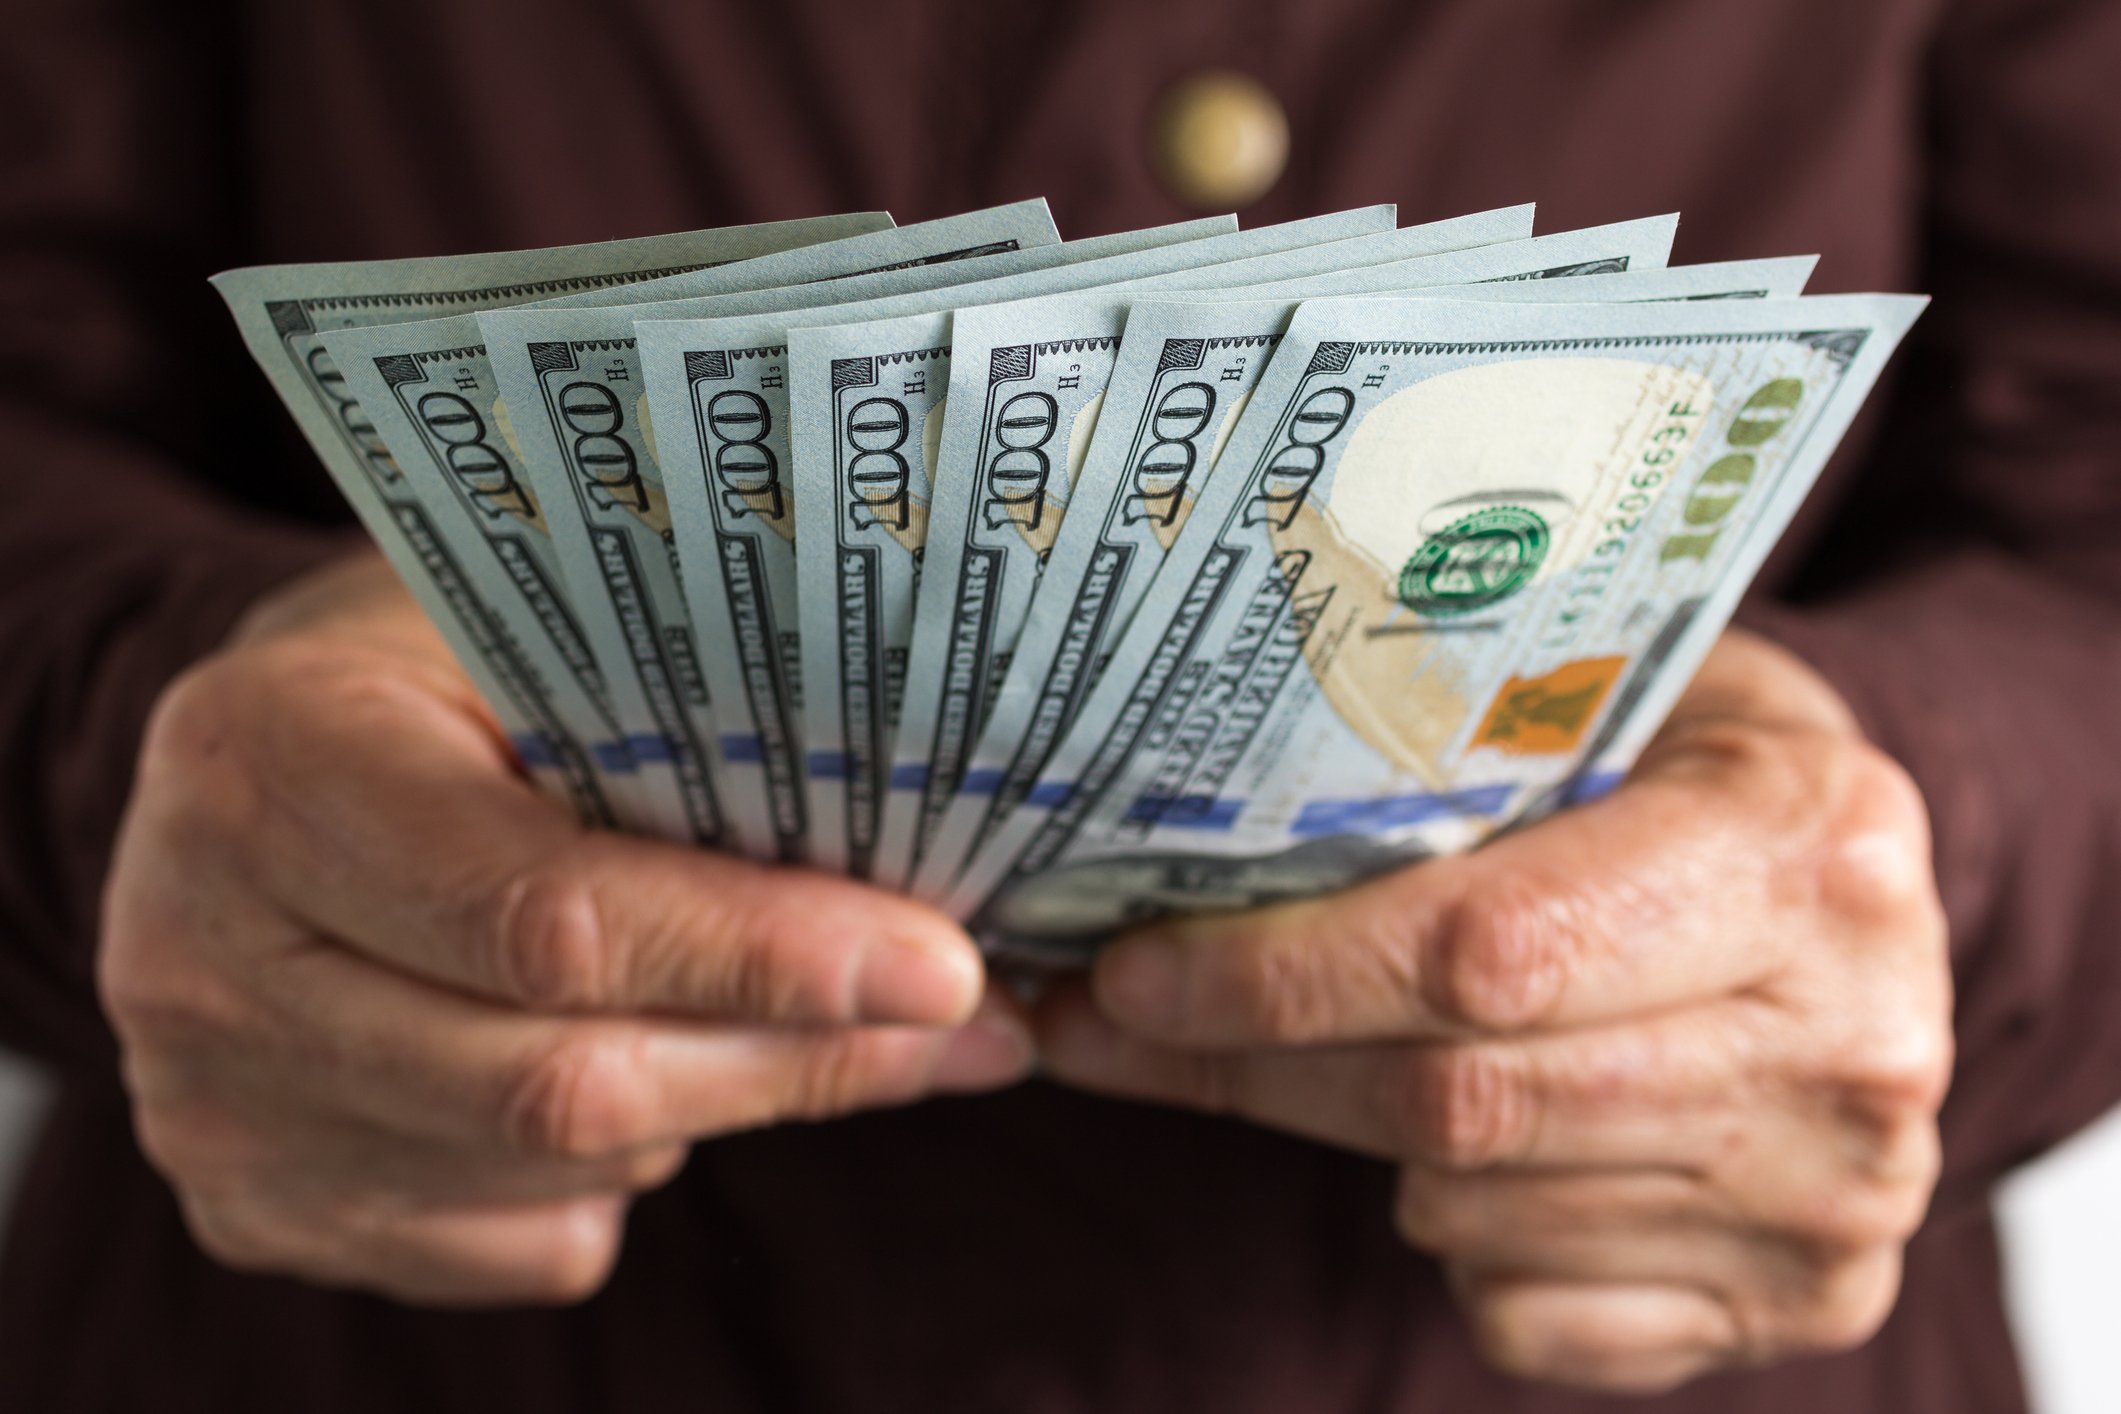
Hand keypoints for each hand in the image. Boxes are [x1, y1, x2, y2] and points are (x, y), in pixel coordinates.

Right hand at [99, 551, 1029, 1304]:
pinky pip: (519, 1245)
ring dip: (723, 1107)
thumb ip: (694, 746)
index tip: (939, 965)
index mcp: (270, 763)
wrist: (252, 769)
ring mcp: (213, 1105)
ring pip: (554, 1174)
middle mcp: (203, 954)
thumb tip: (929, 896)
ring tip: (789, 1018)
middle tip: (952, 1022)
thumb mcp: (534, 642)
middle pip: (557, 1078)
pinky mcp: (255, 1205)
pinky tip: (651, 1076)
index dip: (761, 952)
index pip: (545, 913)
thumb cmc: (430, 676)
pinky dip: (625, 1181)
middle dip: (790, 1056)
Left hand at [1035, 628, 1951, 1393]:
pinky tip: (1470, 1148)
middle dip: (1253, 1065)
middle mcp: (1852, 1034)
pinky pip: (1526, 1313)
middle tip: (1115, 1023)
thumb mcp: (1600, 708)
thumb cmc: (1688, 772)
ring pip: (1471, 1212)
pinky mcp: (1812, 1299)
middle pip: (1461, 1102)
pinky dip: (1452, 1242)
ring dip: (1350, 1140)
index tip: (1134, 971)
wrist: (1858, 893)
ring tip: (1318, 1053)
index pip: (1487, 951)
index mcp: (1803, 846)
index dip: (1283, 974)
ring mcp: (1841, 1192)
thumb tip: (1160, 857)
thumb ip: (1430, 775)